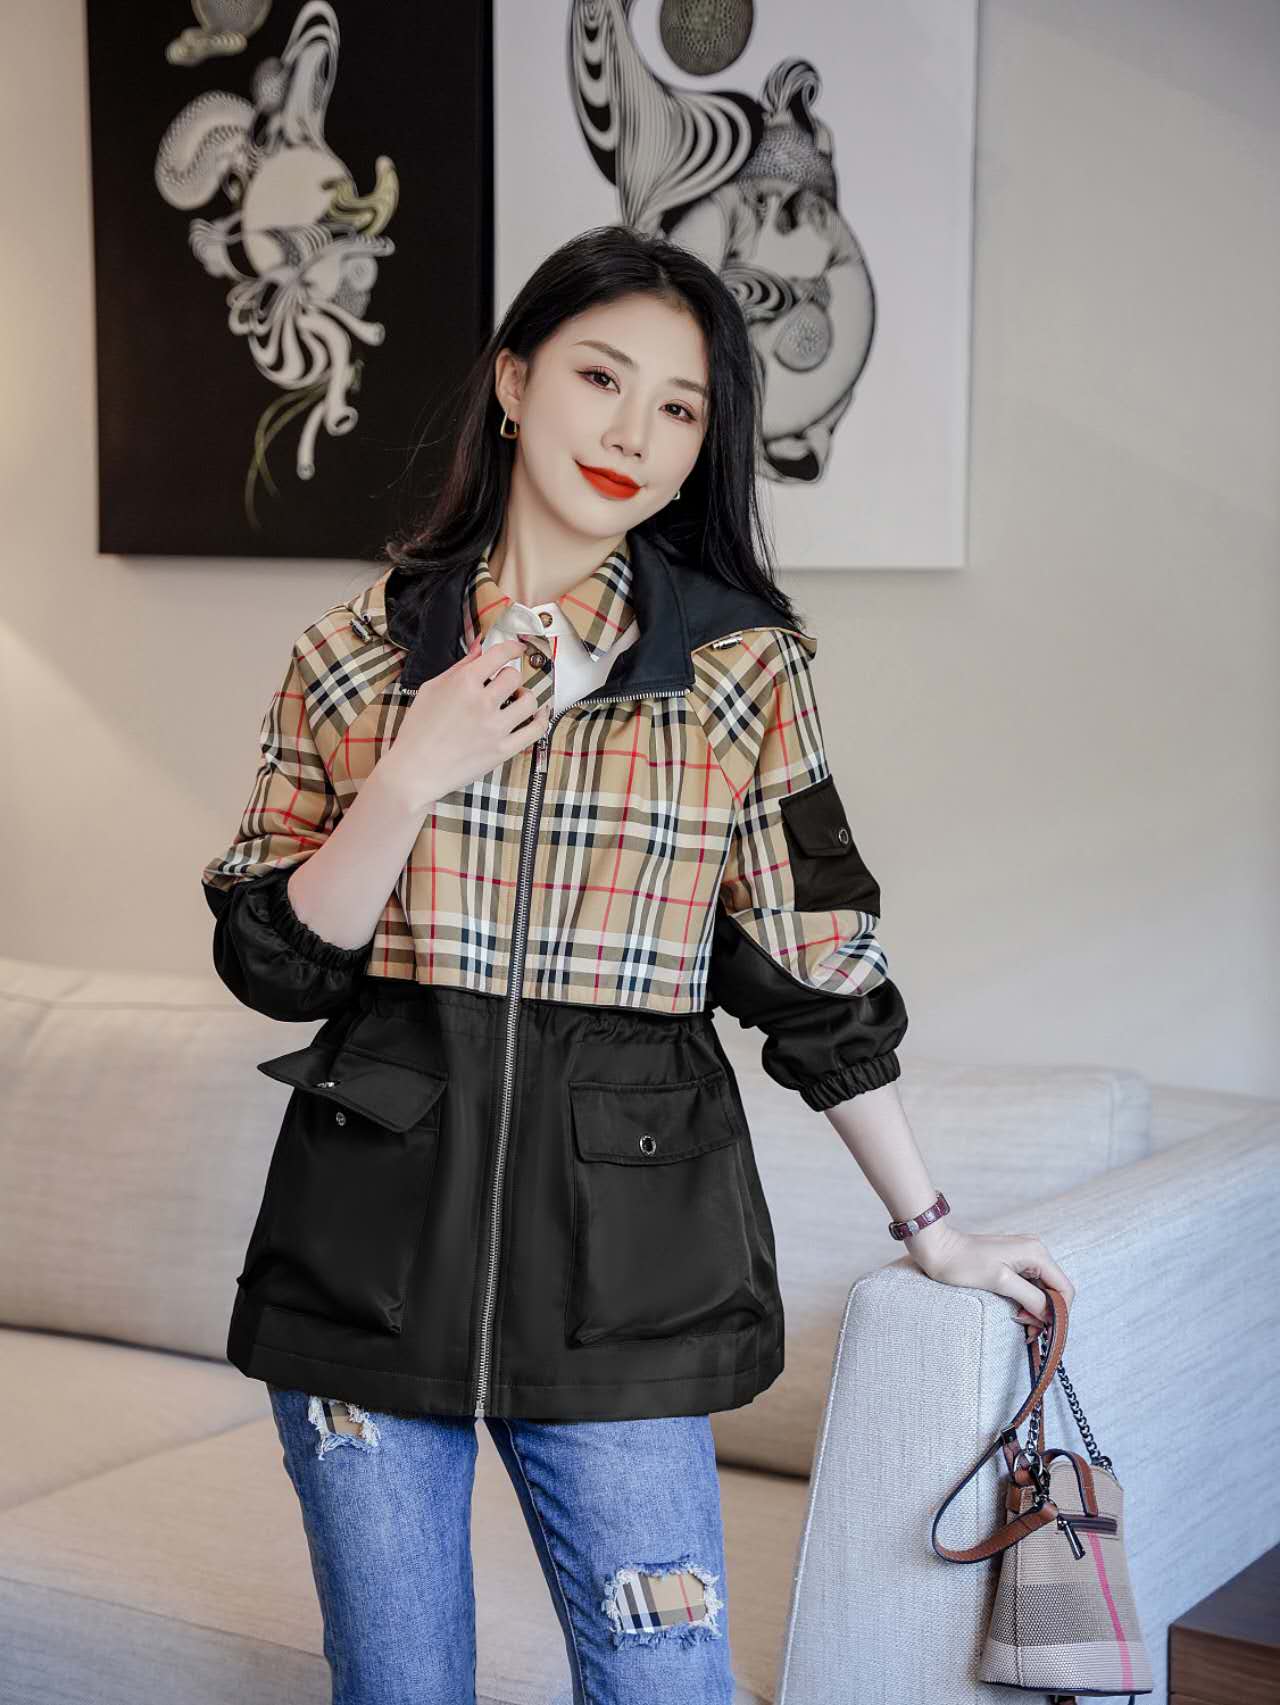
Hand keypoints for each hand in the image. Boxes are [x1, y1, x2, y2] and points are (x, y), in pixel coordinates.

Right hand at [379, 634, 551, 810]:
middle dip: (510, 677)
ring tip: (516, 701)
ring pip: (529, 701)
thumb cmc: (418, 730)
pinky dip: (541, 719)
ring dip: (524, 697)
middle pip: (515, 677)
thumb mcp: (431, 689)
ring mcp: (495, 728)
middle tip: (503, 685)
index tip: (517, 649)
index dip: (512, 648)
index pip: (499, 654)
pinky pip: (535, 730)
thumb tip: (479, 651)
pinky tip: (537, 715)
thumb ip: (459, 667)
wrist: (414, 770)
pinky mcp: (503, 750)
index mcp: (463, 683)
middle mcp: (482, 703)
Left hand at [904, 1222, 1074, 1327]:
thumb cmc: (964, 1263)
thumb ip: (1030, 1298)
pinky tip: (1016, 1312)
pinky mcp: (1014, 1262)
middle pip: (1055, 1291)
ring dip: (1036, 1310)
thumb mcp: (1000, 1282)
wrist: (938, 1249)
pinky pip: (1031, 1286)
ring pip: (1044, 1291)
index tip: (1041, 1330)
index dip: (1059, 1314)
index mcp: (1036, 1253)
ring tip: (1019, 1321)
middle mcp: (1036, 1251)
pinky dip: (1027, 1302)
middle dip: (1046, 1314)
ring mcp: (1026, 1256)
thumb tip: (1051, 1315)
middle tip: (1027, 1330)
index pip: (1065, 1289)